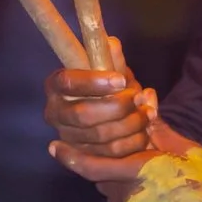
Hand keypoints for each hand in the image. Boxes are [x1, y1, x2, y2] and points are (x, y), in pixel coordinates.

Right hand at [43, 39, 155, 185]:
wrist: (114, 116)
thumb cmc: (110, 88)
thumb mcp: (113, 70)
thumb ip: (112, 58)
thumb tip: (112, 44)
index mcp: (56, 85)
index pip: (68, 82)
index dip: (94, 82)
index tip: (121, 80)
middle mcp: (54, 113)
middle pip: (83, 114)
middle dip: (117, 106)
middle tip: (138, 98)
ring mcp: (67, 137)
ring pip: (99, 135)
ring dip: (129, 123)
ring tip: (147, 112)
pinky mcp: (83, 157)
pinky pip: (109, 154)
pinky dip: (131, 141)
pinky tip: (144, 130)